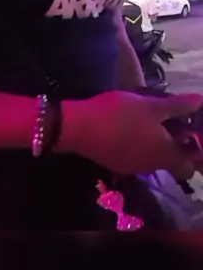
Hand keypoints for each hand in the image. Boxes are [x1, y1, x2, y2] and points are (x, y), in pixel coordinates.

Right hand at [58, 91, 202, 178]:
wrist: (78, 128)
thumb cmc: (119, 115)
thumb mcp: (151, 106)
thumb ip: (178, 106)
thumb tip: (201, 101)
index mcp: (164, 155)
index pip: (189, 167)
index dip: (193, 152)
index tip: (190, 133)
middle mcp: (150, 166)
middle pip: (170, 162)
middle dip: (173, 145)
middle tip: (170, 124)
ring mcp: (131, 167)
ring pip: (151, 159)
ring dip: (154, 145)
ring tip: (147, 122)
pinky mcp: (114, 163)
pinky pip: (134, 156)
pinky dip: (136, 146)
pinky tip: (128, 128)